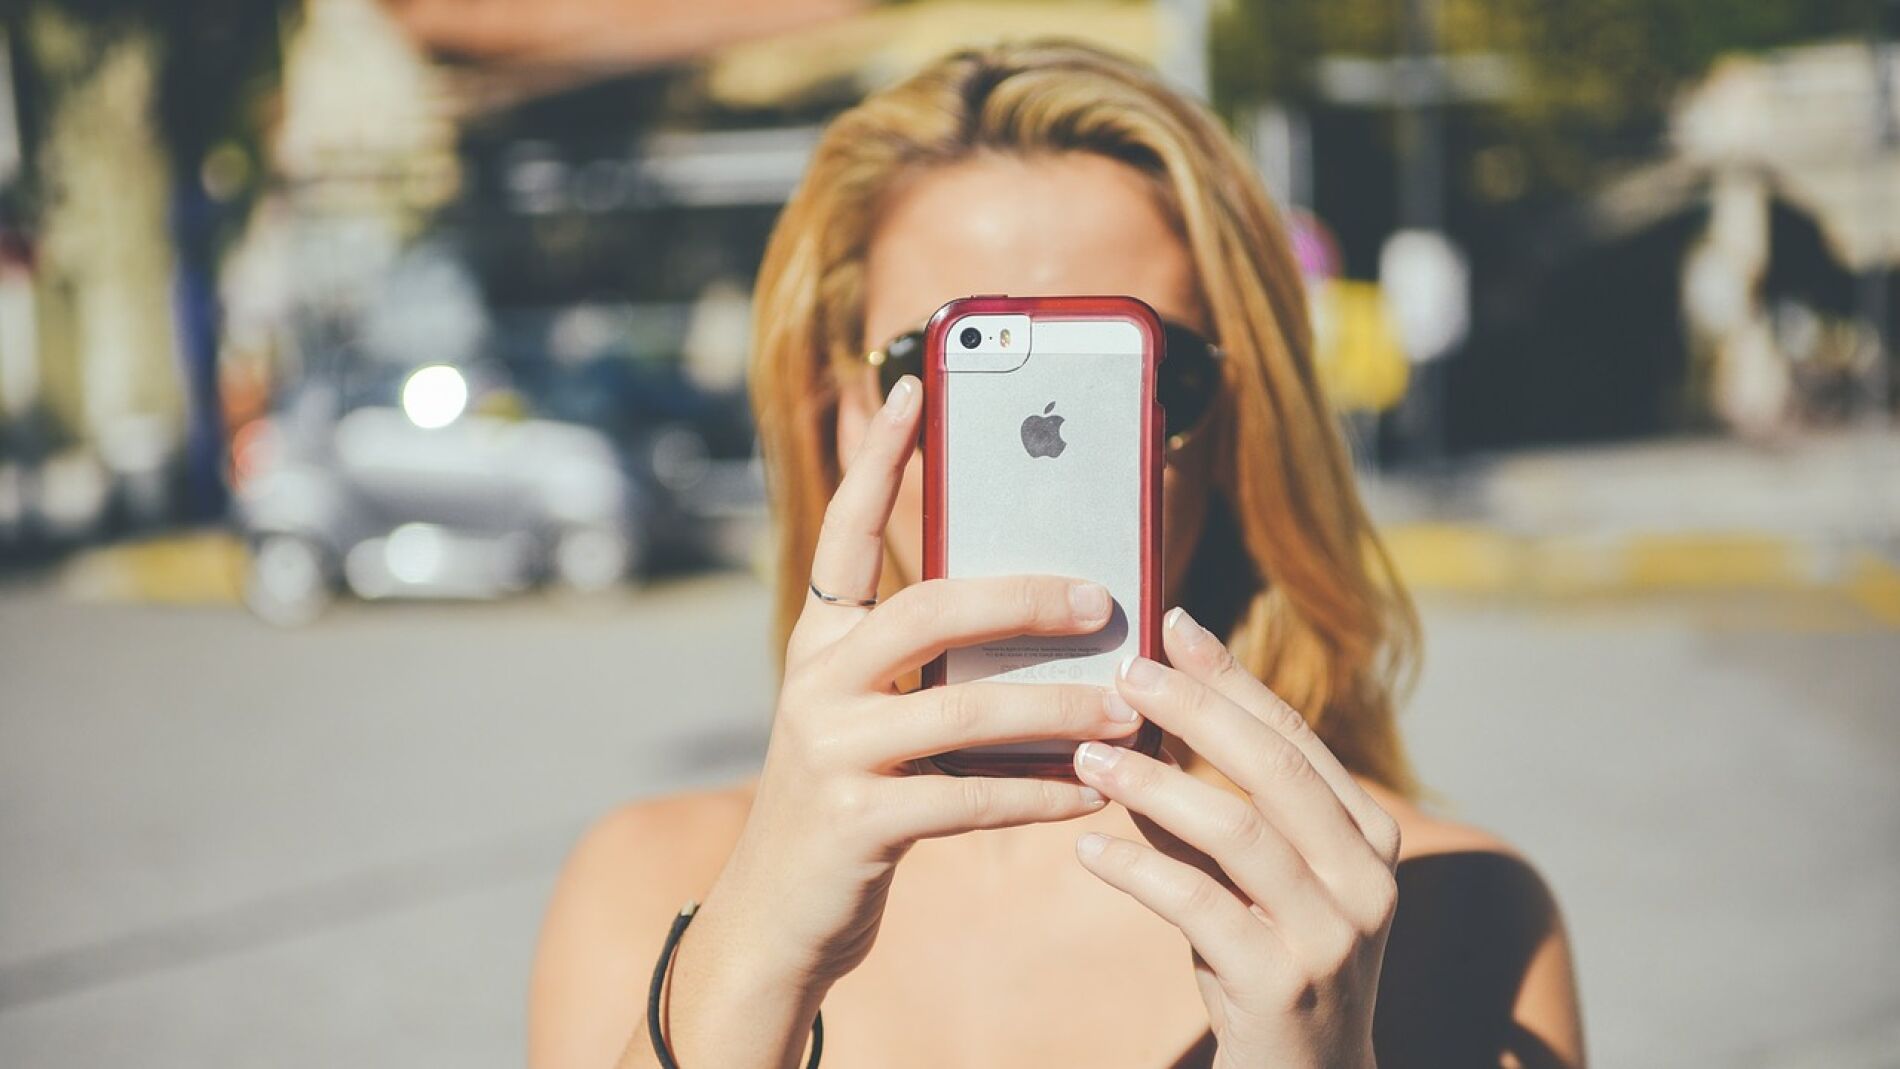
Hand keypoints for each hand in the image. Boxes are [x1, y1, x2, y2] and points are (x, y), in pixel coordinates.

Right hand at [661, 374, 1138, 1067]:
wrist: (779, 916)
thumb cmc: (851, 802)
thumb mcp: (873, 719)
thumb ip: (933, 669)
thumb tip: (1050, 622)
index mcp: (819, 642)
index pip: (847, 532)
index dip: (878, 458)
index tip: (911, 385)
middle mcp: (814, 681)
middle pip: (928, 608)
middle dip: (1024, 597)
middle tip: (1101, 599)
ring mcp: (828, 750)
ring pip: (965, 707)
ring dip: (1059, 709)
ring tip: (1126, 708)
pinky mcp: (855, 820)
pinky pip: (970, 797)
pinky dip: (1039, 792)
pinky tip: (1090, 788)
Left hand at [1070, 606, 1401, 1068]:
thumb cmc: (1265, 963)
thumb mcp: (1247, 877)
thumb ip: (1207, 805)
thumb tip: (1137, 717)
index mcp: (1368, 836)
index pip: (1295, 735)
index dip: (1231, 676)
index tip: (1172, 624)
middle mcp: (1367, 878)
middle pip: (1275, 768)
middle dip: (1197, 710)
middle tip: (1125, 674)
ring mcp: (1333, 934)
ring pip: (1239, 831)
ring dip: (1155, 785)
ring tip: (1088, 758)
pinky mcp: (1282, 986)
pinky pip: (1200, 907)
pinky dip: (1138, 870)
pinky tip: (1087, 850)